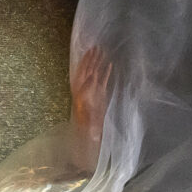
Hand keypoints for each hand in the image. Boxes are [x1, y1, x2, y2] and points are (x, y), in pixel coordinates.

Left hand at [69, 44, 113, 169]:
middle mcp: (85, 96)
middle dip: (89, 62)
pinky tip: (110, 63)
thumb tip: (89, 113)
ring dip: (96, 62)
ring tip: (100, 49)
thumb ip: (91, 126)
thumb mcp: (90, 133)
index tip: (93, 72)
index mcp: (80, 103)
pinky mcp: (100, 96)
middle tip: (95, 49)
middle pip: (85, 75)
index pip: (82, 88)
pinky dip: (106, 72)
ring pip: (93, 75)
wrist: (92, 143)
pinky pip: (102, 81)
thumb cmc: (91, 138)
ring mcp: (93, 95)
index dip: (86, 79)